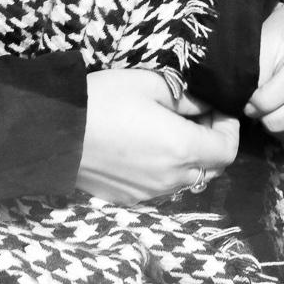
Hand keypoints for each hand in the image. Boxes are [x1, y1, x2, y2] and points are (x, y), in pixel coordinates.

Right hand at [78, 68, 239, 202]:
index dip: (229, 127)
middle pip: (212, 168)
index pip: (227, 150)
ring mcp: (149, 192)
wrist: (55, 133)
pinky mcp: (129, 198)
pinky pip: (163, 186)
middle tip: (197, 114)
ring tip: (172, 128)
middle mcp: (170, 178)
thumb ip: (187, 98)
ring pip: (188, 179)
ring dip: (191, 157)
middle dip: (213, 141)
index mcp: (181, 148)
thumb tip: (204, 105)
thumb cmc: (104, 101)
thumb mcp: (151, 85)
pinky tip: (149, 146)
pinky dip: (168, 169)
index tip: (216, 108)